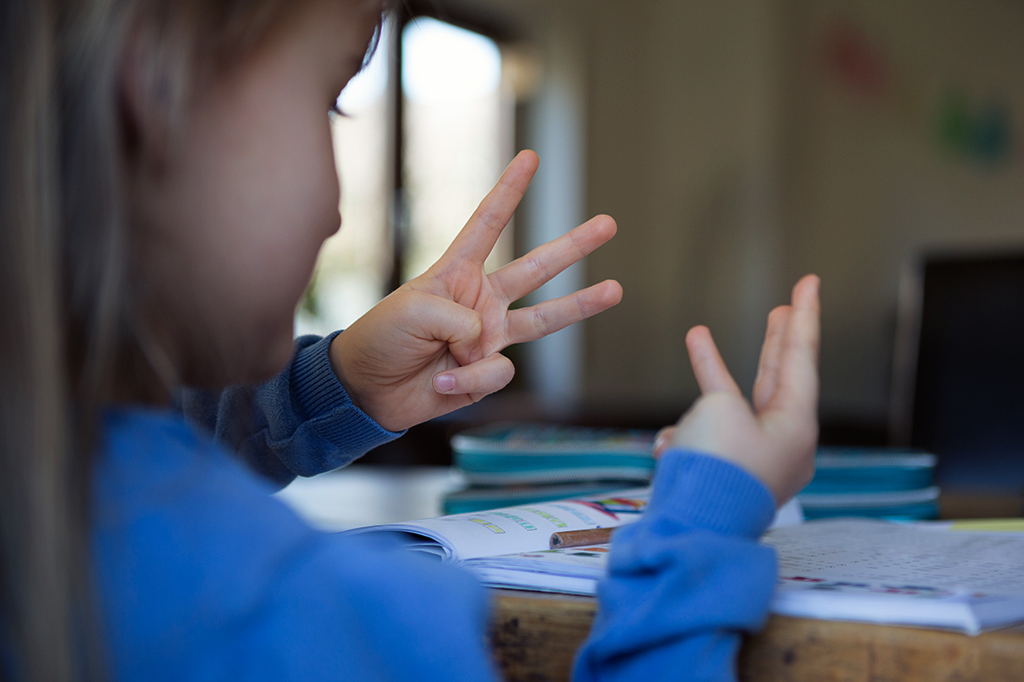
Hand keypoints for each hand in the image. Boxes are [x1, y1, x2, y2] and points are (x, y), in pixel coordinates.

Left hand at [329, 151, 622, 431]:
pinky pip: (498, 371)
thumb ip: (462, 319)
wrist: (368, 391)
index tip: (530, 158)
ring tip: (615, 289)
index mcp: (457, 273)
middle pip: (536, 268)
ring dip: (581, 304)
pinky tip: (444, 381)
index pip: (487, 225)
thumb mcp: (414, 310)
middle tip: (609, 223)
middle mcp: (482, 301)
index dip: (509, 192)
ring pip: (545, 318)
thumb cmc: (382, 338)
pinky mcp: (489, 373)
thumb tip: (491, 344)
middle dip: (574, 245)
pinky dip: (470, 379)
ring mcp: (490, 337)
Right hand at [656, 275, 820, 504]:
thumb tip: (708, 416)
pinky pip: (703, 440)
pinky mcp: (722, 476)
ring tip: (698, 337)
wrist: (693, 525)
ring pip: (732, 405)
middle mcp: (781, 443)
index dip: (804, 316)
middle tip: (783, 309)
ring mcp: (752, 461)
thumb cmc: (715, 467)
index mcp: (796, 425)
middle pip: (780, 379)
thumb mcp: (719, 408)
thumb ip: (719, 395)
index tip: (810, 283)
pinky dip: (684, 433)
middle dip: (777, 342)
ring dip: (711, 376)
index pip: (802, 358)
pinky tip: (667, 443)